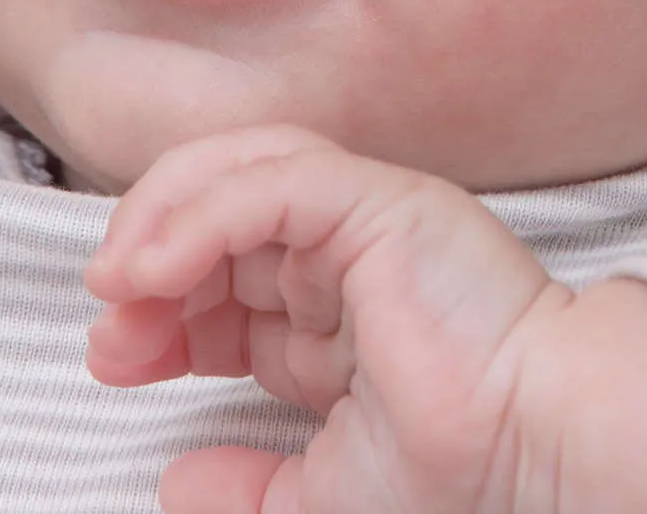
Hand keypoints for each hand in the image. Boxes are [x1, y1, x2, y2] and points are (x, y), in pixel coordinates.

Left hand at [83, 124, 646, 513]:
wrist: (535, 457)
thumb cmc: (459, 477)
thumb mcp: (322, 498)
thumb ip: (250, 489)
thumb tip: (179, 478)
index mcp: (338, 313)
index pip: (225, 276)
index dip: (159, 305)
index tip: (114, 357)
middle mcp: (346, 254)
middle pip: (218, 211)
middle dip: (147, 258)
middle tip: (111, 324)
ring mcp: (363, 217)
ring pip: (240, 166)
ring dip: (163, 214)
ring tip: (120, 277)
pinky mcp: (377, 199)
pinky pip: (272, 179)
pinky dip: (201, 211)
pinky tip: (157, 265)